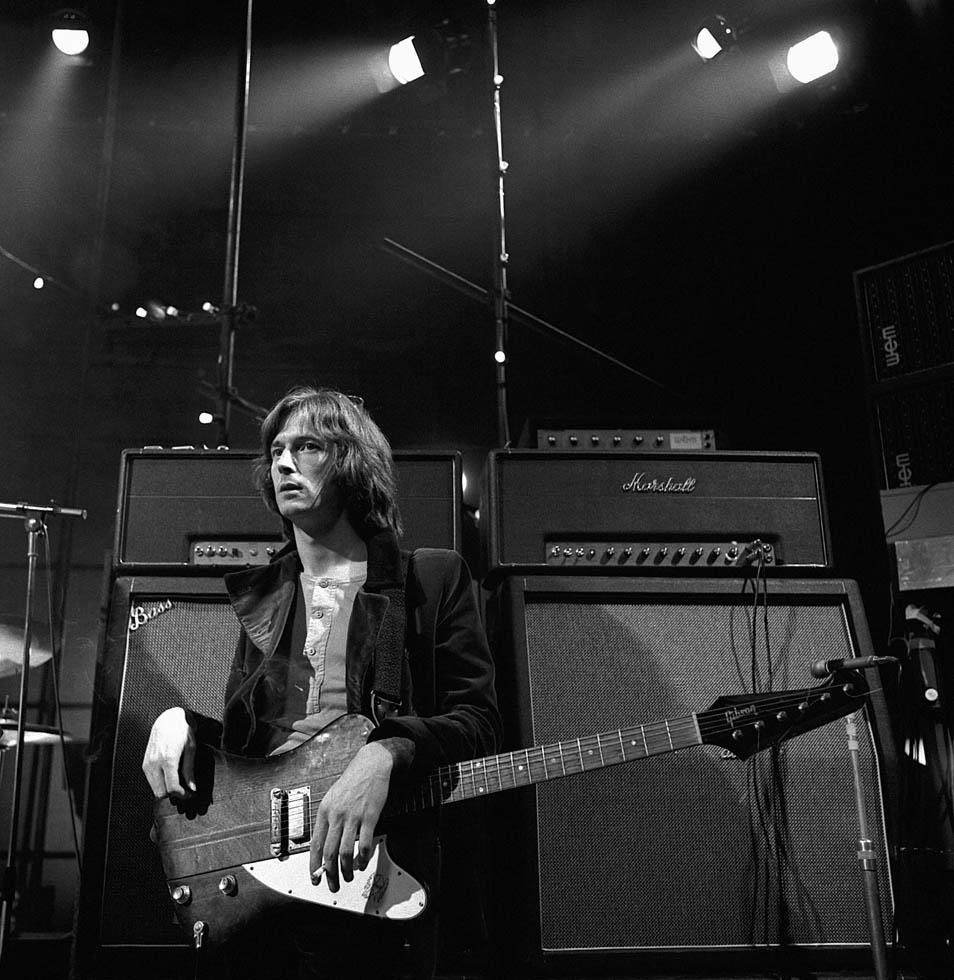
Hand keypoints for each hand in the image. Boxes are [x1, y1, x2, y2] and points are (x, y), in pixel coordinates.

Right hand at [141, 706, 195, 798]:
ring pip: (154, 789)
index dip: (182, 795)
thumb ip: (189, 770)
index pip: (172, 787)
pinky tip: (170, 777)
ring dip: (166, 790)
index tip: (190, 794)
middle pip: (160, 793)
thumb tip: (192, 788)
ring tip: (179, 784)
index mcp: (168, 759)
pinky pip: (151, 781)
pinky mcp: (144, 763)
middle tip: (185, 791)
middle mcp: (154, 763)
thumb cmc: (182, 731)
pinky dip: (160, 783)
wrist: (168, 720)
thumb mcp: (191, 749)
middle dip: (173, 795)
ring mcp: (147, 763)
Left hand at [309, 740, 396, 892]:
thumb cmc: (353, 781)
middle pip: (329, 853)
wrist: (372, 764)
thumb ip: (329, 819)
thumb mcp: (333, 797)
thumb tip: (324, 844)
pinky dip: (363, 859)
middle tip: (333, 885)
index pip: (315, 844)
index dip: (314, 865)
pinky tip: (362, 864)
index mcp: (325, 811)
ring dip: (346, 870)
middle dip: (330, 874)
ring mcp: (353, 816)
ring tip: (348, 877)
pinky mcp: (370, 816)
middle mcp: (336, 814)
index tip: (315, 878)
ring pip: (345, 852)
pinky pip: (365, 844)